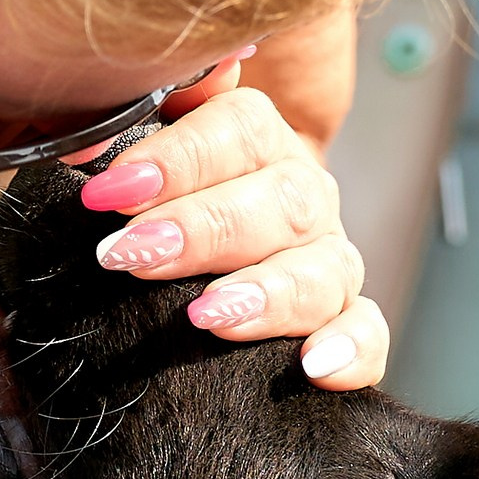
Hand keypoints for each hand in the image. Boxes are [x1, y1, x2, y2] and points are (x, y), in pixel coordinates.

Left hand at [77, 18, 385, 388]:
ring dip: (267, 293)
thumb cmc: (150, 211)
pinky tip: (313, 368)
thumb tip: (112, 110)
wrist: (191, 271)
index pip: (241, 130)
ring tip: (208, 316)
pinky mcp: (346, 322)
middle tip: (134, 255)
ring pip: (322, 270)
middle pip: (281, 200)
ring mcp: (329, 261)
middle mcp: (303, 198)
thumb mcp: (132, 157)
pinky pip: (366, 333)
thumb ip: (133, 116)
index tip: (112, 190)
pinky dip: (350, 349)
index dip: (179, 157)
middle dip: (205, 228)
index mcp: (257, 144)